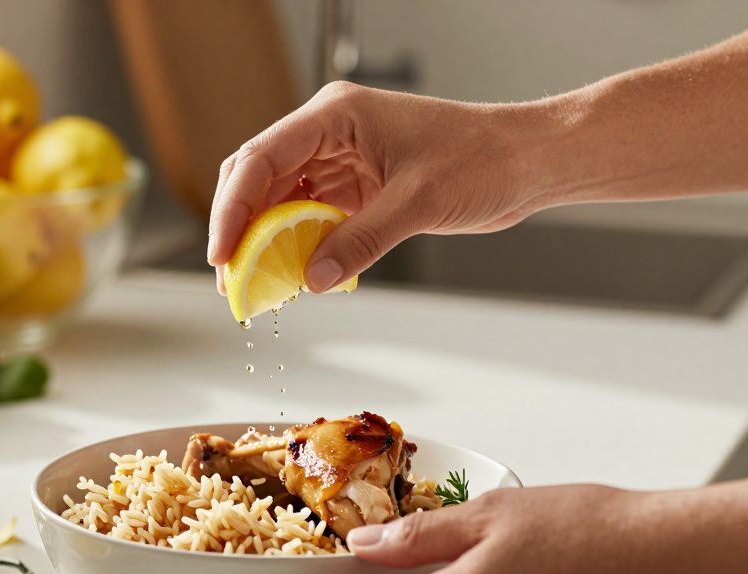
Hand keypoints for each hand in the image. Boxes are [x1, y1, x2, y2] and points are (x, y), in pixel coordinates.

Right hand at [207, 82, 560, 292]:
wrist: (525, 161)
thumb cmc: (482, 160)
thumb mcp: (417, 204)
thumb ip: (360, 242)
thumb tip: (312, 280)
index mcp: (336, 115)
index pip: (260, 159)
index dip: (232, 209)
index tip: (222, 254)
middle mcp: (329, 132)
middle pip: (256, 178)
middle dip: (238, 229)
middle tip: (230, 281)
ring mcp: (338, 158)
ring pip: (276, 199)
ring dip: (262, 241)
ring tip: (253, 285)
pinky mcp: (353, 184)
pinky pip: (306, 215)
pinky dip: (293, 245)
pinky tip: (289, 274)